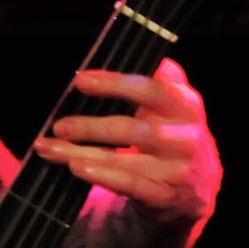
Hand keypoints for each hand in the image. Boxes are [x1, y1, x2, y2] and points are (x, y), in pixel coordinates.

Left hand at [31, 59, 220, 225]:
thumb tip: (131, 51)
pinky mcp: (166, 195)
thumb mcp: (176, 105)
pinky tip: (76, 168)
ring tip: (50, 148)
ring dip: (82, 153)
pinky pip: (129, 185)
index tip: (80, 80)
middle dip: (91, 126)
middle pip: (132, 128)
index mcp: (186, 106)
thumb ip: (160, 80)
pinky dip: (101, 175)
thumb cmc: (173, 136)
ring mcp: (177, 169)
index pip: (151, 89)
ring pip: (124, 160)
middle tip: (59, 124)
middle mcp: (186, 137)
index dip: (115, 83)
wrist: (198, 189)